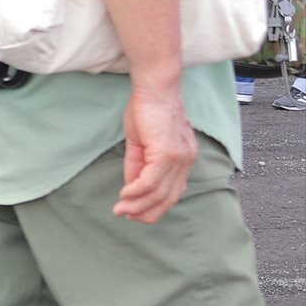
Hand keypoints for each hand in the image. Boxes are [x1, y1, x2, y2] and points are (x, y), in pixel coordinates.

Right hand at [114, 84, 196, 223]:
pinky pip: (150, 180)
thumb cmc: (147, 110)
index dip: (154, 207)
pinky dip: (136, 191)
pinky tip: (124, 195)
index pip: (173, 192)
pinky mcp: (167, 152)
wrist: (154, 89)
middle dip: (146, 212)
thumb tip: (132, 187)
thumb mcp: (141, 143)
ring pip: (159, 192)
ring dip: (137, 204)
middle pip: (168, 197)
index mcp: (183, 158)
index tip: (134, 213)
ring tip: (120, 209)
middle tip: (126, 216)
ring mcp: (179, 157)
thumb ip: (138, 165)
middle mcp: (186, 161)